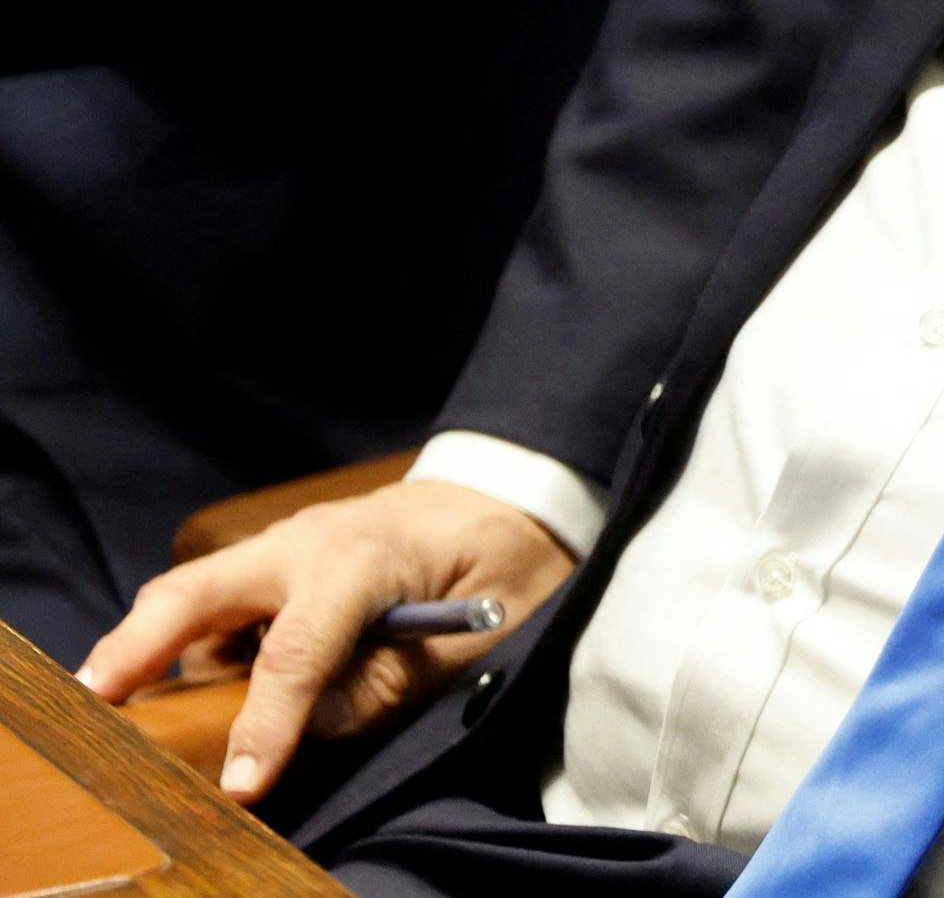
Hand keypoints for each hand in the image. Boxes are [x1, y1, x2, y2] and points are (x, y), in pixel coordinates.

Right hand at [78, 479, 572, 804]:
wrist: (516, 489)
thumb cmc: (509, 559)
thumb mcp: (481, 632)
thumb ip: (396, 681)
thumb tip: (316, 722)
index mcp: (365, 558)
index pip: (297, 653)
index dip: (267, 726)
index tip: (241, 787)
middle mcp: (307, 543)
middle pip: (197, 592)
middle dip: (138, 646)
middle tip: (93, 700)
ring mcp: (286, 545)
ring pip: (194, 594)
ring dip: (149, 644)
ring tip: (114, 704)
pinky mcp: (280, 558)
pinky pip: (220, 600)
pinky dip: (187, 638)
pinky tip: (180, 683)